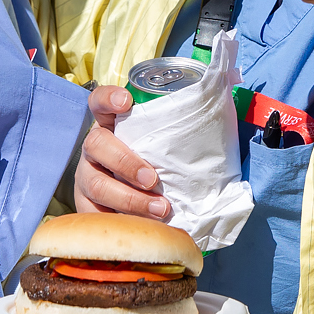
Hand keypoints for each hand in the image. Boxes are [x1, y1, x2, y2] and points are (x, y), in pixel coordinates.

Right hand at [74, 83, 169, 219]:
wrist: (137, 206)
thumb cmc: (157, 166)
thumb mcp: (163, 144)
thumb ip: (182, 126)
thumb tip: (228, 86)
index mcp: (111, 126)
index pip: (100, 102)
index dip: (108, 98)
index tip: (126, 102)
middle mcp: (95, 149)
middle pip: (96, 144)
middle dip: (125, 162)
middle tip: (152, 179)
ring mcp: (87, 177)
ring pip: (96, 184)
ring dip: (129, 198)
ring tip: (159, 209)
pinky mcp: (86, 207)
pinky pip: (94, 215)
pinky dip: (120, 222)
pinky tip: (142, 228)